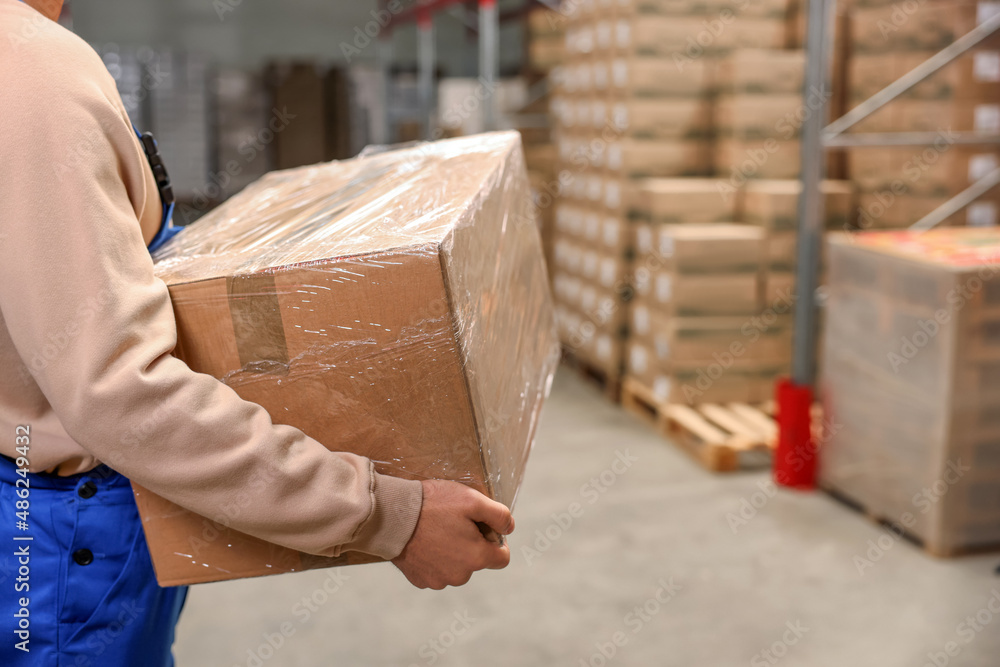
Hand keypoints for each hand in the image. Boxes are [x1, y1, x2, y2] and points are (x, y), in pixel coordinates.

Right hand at [391, 480, 513, 589]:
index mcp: (477, 558)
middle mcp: (460, 576)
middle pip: (477, 561)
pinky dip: (433, 559)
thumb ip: (499, 515)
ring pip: (456, 567)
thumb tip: (509, 528)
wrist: (391, 516)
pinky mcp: (420, 580)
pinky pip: (435, 571)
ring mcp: (438, 580)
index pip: (502, 558)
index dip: (496, 540)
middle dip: (471, 545)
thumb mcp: (472, 500)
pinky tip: (424, 541)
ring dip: (452, 553)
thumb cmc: (433, 505)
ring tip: (436, 531)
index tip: (482, 527)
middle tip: (455, 523)